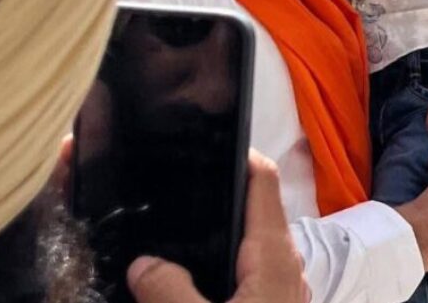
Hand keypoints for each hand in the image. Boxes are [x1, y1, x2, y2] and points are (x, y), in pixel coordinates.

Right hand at [127, 151, 308, 302]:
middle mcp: (284, 265)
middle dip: (218, 192)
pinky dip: (219, 261)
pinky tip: (188, 276)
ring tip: (171, 224)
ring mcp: (280, 289)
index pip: (263, 180)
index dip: (237, 153)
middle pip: (255, 208)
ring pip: (249, 244)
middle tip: (172, 182)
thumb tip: (143, 264)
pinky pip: (245, 273)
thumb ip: (169, 290)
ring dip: (217, 230)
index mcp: (274, 255)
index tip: (198, 140)